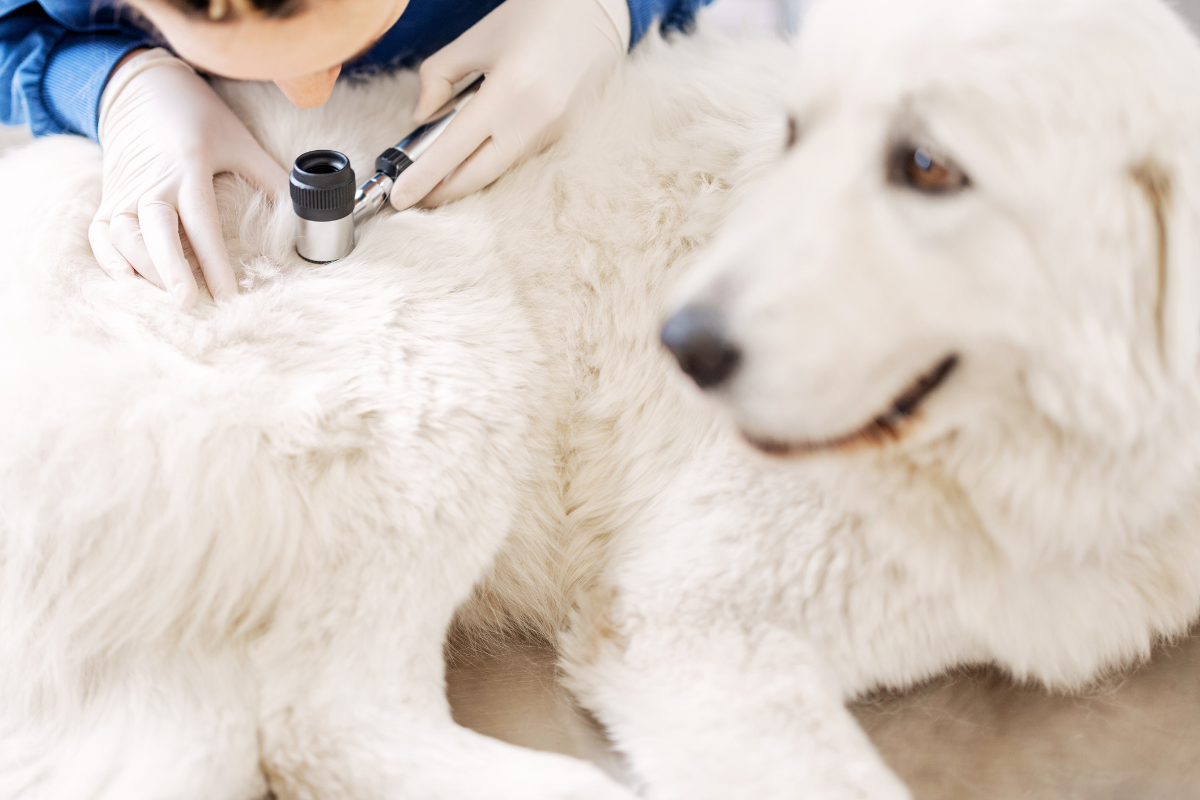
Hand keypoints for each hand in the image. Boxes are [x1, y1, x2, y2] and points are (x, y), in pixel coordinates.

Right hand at [89, 48, 287, 306]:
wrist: (143, 87)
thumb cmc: (199, 118)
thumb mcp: (239, 141)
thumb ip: (270, 178)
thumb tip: (303, 216)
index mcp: (188, 167)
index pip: (201, 223)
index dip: (214, 262)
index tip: (228, 294)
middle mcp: (151, 182)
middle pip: (155, 232)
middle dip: (170, 270)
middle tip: (187, 302)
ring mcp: (124, 190)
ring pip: (122, 235)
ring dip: (144, 268)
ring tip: (170, 296)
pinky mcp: (108, 196)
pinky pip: (100, 232)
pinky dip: (109, 259)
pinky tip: (128, 281)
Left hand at [389, 0, 629, 209]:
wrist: (594, 13)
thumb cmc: (533, 16)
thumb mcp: (475, 39)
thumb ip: (437, 77)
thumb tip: (421, 117)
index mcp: (509, 91)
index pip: (455, 148)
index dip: (424, 177)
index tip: (401, 197)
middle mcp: (534, 119)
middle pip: (478, 175)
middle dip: (443, 192)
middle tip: (415, 196)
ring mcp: (553, 132)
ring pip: (499, 169)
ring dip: (468, 176)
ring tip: (440, 173)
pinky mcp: (564, 135)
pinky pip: (519, 157)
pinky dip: (493, 159)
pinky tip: (477, 153)